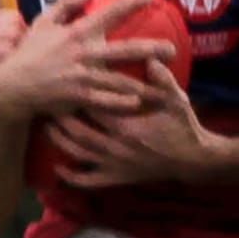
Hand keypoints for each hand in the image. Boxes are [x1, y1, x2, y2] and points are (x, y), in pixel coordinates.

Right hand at [0, 0, 172, 123]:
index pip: (110, 13)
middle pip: (127, 49)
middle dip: (152, 49)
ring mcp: (84, 77)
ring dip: (145, 85)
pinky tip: (138, 104)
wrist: (12, 86)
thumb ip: (65, 5)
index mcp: (78, 33)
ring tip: (164, 89)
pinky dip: (123, 104)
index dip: (130, 2)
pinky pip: (107, 102)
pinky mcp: (79, 97)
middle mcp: (85, 53)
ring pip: (122, 81)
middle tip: (173, 50)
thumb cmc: (28, 53)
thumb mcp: (42, 23)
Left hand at [54, 64, 221, 186]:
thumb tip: (150, 57)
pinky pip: (89, 180)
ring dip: (60, 142)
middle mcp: (116, 147)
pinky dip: (71, 177)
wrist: (193, 159)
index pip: (95, 109)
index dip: (77, 97)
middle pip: (79, 131)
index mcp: (128, 126)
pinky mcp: (116, 178)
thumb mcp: (177, 100)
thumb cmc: (183, 126)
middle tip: (46, 104)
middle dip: (61, 119)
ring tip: (45, 128)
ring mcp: (114, 165)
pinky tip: (57, 168)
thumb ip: (162, 79)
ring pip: (78, 154)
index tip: (64, 84)